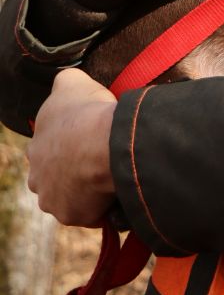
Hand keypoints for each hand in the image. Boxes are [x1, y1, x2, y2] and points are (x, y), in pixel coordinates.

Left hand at [27, 69, 116, 226]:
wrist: (102, 143)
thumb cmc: (87, 112)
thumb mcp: (71, 82)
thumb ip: (64, 81)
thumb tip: (66, 79)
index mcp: (36, 148)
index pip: (50, 151)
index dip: (70, 146)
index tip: (89, 141)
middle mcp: (37, 178)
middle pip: (56, 179)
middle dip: (74, 174)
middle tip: (99, 163)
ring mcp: (53, 200)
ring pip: (71, 198)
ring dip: (87, 192)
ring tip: (110, 179)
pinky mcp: (72, 215)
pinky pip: (91, 214)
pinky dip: (103, 207)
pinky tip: (117, 192)